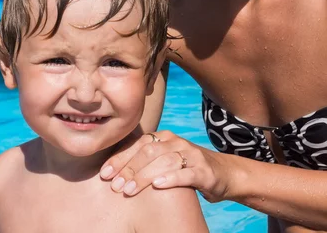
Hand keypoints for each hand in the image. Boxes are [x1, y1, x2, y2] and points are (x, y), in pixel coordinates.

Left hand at [99, 131, 233, 202]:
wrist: (223, 174)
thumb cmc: (186, 168)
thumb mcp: (164, 160)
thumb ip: (145, 160)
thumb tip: (114, 171)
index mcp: (162, 137)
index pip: (136, 145)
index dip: (119, 159)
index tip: (104, 174)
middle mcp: (175, 141)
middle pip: (147, 151)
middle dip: (128, 168)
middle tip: (115, 185)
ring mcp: (191, 153)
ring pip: (163, 161)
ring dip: (144, 176)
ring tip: (129, 190)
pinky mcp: (204, 169)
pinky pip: (185, 172)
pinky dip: (170, 178)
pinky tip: (158, 185)